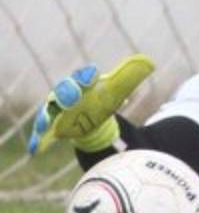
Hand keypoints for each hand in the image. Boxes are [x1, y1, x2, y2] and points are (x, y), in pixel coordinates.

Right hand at [28, 54, 154, 154]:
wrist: (89, 117)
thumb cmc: (101, 100)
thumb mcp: (116, 91)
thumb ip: (127, 80)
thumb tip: (149, 63)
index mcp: (80, 84)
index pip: (81, 78)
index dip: (86, 76)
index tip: (94, 74)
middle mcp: (64, 95)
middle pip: (62, 93)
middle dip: (66, 94)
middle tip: (72, 97)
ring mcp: (55, 112)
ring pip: (48, 113)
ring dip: (46, 117)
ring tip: (45, 123)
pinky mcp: (52, 128)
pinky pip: (42, 134)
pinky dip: (38, 141)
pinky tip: (34, 149)